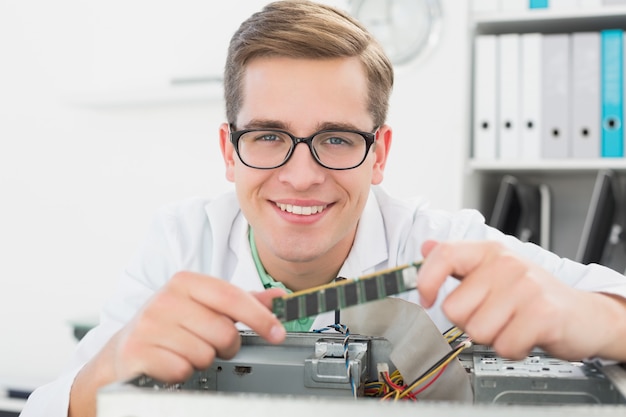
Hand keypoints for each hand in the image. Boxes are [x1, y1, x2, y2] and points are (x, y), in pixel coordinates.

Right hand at [69, 272, 285, 416]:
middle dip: (226, 345)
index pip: (232, 296)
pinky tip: (172, 362)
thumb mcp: (204, 306)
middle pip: (223, 331)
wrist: (124, 350)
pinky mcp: (138, 351)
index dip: (260, 316)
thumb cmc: (170, 325)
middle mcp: (165, 299)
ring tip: (187, 351)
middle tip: (213, 344)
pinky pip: (183, 370)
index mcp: (185, 282)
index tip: (277, 333)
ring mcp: (149, 325)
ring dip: (203, 359)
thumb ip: (243, 301)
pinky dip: (183, 372)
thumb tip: (279, 297)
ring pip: (205, 353)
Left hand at [417, 240, 625, 360]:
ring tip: (512, 325)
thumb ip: (458, 262)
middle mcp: (506, 264)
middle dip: (469, 322)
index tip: (426, 299)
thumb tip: (426, 247)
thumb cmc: (533, 296)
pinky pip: (503, 346)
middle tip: (494, 316)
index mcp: (489, 252)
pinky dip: (513, 349)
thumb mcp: (494, 272)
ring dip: (493, 337)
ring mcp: (526, 287)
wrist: (584, 314)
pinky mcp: (542, 313)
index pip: (444, 255)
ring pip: (476, 331)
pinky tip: (526, 336)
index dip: (426, 280)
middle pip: (454, 308)